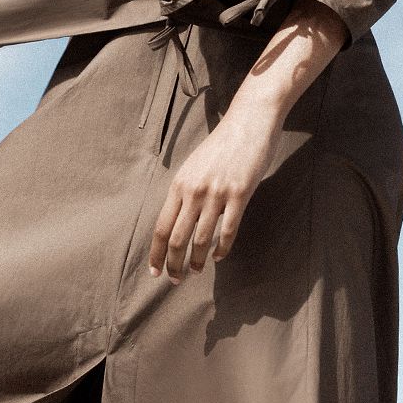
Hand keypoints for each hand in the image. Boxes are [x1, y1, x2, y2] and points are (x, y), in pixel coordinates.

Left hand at [148, 102, 281, 283]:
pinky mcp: (240, 194)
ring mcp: (217, 193)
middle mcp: (194, 191)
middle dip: (173, 263)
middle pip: (177, 238)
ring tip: (195, 271)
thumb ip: (185, 192)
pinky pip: (228, 231)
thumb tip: (177, 220)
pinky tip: (218, 257)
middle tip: (175, 280)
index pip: (162, 227)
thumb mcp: (194, 167)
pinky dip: (221, 249)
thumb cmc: (221, 146)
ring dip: (196, 261)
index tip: (154, 270)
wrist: (248, 122)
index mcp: (179, 184)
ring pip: (201, 239)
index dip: (157, 253)